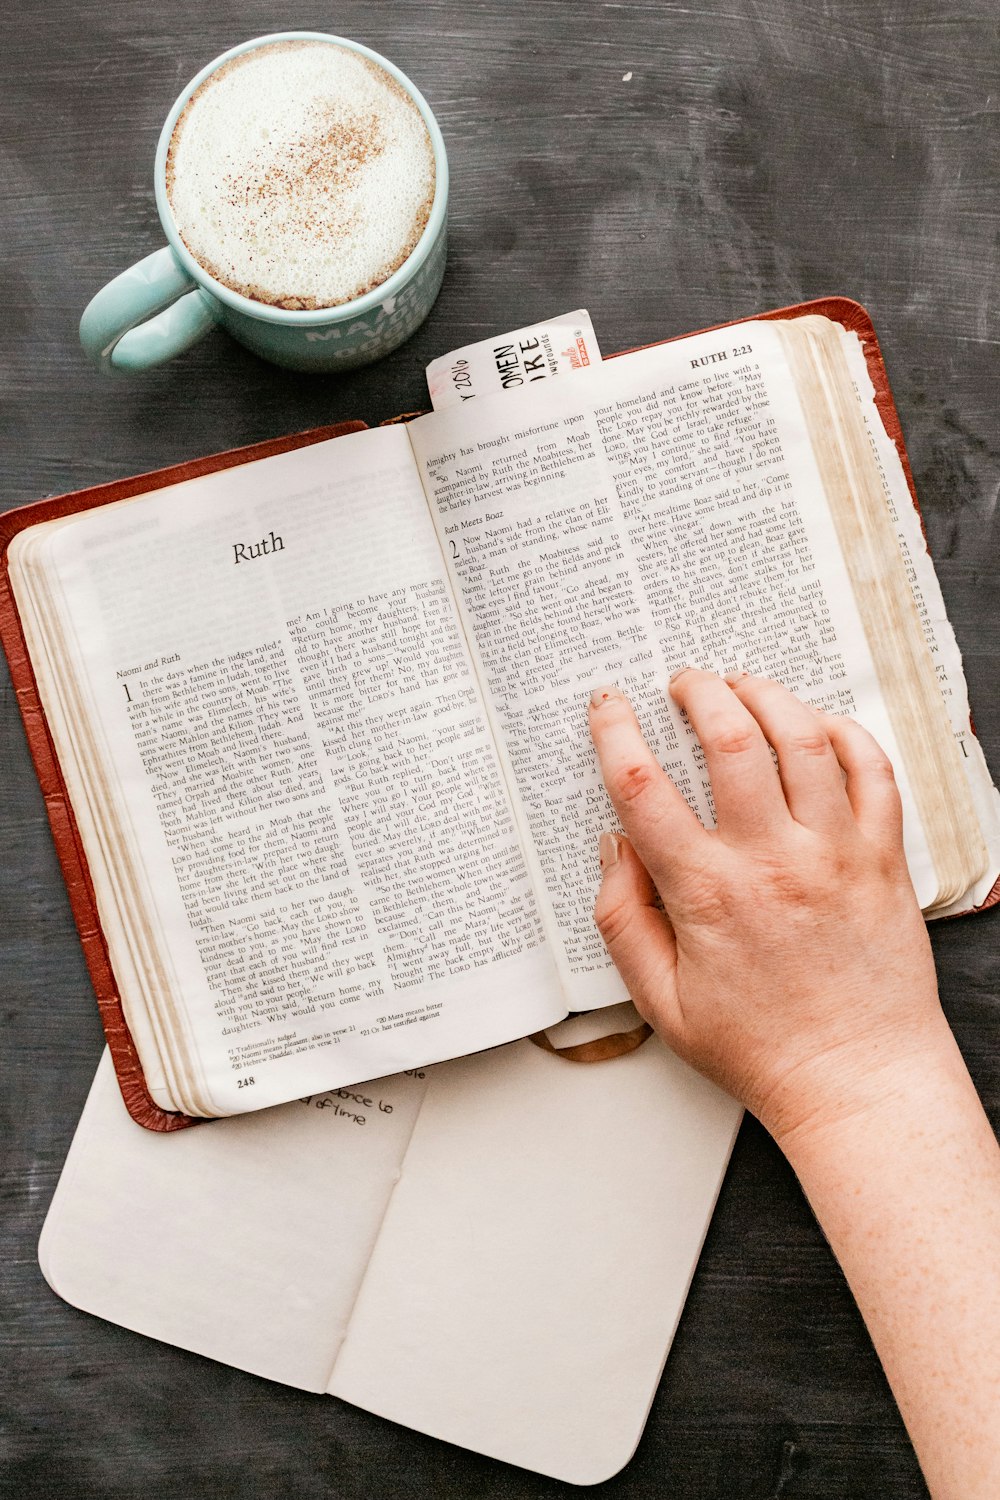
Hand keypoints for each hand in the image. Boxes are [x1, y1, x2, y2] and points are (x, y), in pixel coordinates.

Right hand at [588, 669, 946, 1145]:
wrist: (858, 1081)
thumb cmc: (762, 1049)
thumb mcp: (660, 1002)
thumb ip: (623, 920)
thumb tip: (615, 847)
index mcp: (707, 894)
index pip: (644, 787)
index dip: (616, 732)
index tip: (609, 706)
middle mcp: (772, 861)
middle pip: (730, 738)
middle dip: (698, 691)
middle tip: (684, 682)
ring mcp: (835, 854)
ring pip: (804, 739)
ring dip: (768, 695)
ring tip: (745, 686)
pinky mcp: (884, 859)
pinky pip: (873, 771)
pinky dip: (845, 733)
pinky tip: (818, 726)